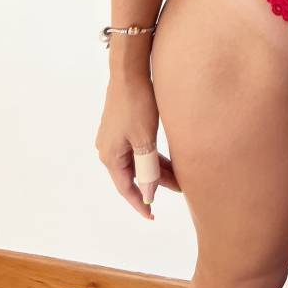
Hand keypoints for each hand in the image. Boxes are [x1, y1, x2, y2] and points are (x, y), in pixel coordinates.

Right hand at [95, 76, 181, 217]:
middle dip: (155, 184)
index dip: (140, 203)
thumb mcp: (145, 139)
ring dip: (155, 168)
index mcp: (110, 156)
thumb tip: (148, 195)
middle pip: (133, 174)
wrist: (129, 71)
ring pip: (137, 160)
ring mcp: (114, 136)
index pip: (126, 188)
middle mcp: (108, 149)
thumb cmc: (138, 104)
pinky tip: (168, 157)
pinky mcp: (122, 125)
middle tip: (179, 190)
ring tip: (179, 175)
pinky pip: (137, 147)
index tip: (152, 216)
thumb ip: (146, 169)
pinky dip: (151, 155)